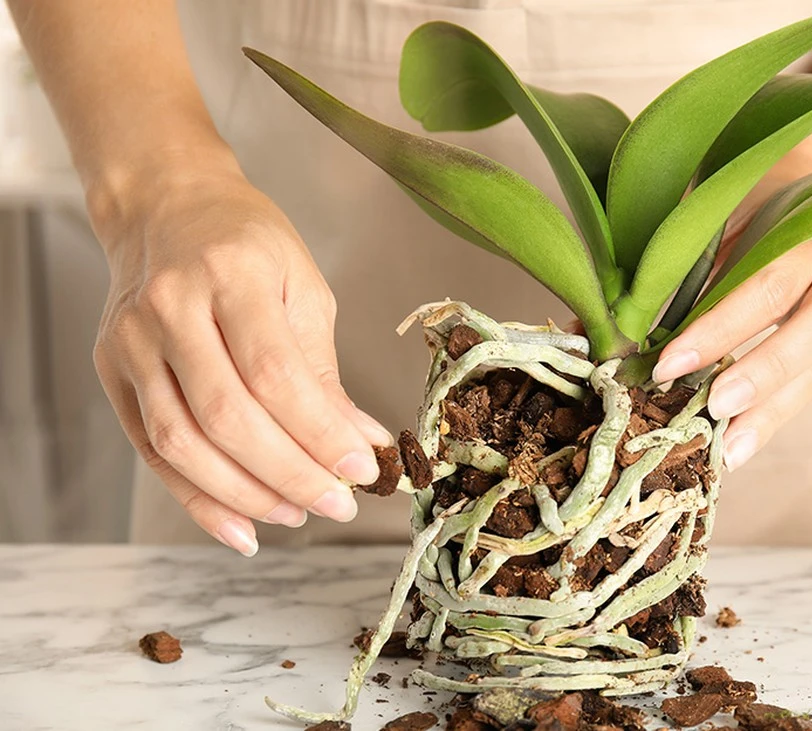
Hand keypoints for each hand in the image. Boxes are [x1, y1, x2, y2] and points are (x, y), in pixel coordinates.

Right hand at [91, 160, 392, 555]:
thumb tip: (362, 443)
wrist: (164, 209)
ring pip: (182, 442)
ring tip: (299, 513)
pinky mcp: (113, 374)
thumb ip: (325, 370)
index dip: (319, 432)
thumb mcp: (303, 289)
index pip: (274, 373)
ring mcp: (132, 343)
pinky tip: (242, 528)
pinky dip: (198, 499)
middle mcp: (170, 307)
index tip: (362, 469)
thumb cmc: (247, 245)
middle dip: (290, 473)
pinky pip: (153, 451)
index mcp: (230, 274)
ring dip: (246, 494)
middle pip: (226, 415)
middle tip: (339, 504)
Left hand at [652, 227, 811, 470]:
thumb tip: (626, 330)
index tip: (671, 364)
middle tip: (716, 409)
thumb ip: (693, 267)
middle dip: (762, 373)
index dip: (721, 327)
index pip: (771, 284)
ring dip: (770, 413)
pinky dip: (773, 416)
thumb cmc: (756, 206)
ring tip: (729, 449)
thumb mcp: (727, 219)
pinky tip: (740, 444)